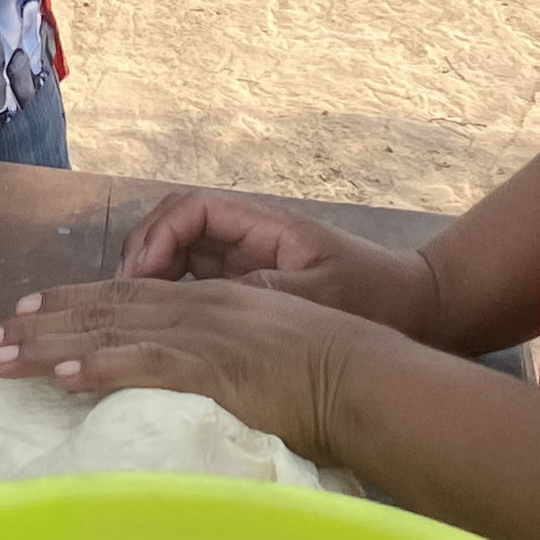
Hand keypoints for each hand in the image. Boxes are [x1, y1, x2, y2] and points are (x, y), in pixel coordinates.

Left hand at [0, 274, 389, 468]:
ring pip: (109, 333)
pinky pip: (147, 365)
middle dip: (37, 324)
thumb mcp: (268, 359)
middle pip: (102, 309)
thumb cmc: (333, 379)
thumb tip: (193, 390)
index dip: (71, 303)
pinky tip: (63, 376)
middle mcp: (198, 308)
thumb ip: (226, 367)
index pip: (126, 296)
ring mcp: (204, 336)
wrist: (371, 379)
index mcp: (210, 303)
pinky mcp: (215, 370)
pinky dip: (101, 367)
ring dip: (47, 347)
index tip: (23, 312)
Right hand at [116, 188, 445, 342]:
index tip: (140, 273)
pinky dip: (167, 301)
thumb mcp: (318, 295)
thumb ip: (262, 292)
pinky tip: (155, 329)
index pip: (191, 210)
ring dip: (147, 279)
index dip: (158, 235)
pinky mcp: (249, 291)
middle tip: (120, 296)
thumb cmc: (375, 295)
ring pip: (177, 259)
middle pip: (173, 230)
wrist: (420, 309)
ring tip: (125, 315)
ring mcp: (246, 263)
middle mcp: (247, 238)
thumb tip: (200, 299)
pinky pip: (194, 286)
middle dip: (139, 256)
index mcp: (262, 225)